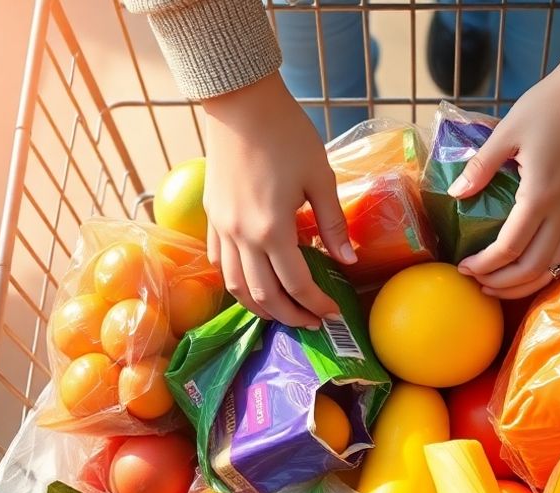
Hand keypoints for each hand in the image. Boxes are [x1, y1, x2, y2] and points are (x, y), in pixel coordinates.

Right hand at [201, 73, 355, 327]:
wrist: (242, 103)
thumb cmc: (286, 135)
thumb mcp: (320, 178)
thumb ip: (333, 224)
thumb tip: (348, 260)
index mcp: (272, 229)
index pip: (296, 284)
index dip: (316, 304)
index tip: (334, 313)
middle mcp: (241, 236)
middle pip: (262, 295)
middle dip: (289, 315)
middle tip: (311, 322)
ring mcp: (222, 227)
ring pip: (234, 285)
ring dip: (258, 305)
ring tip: (281, 310)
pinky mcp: (212, 215)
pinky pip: (219, 261)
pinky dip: (235, 280)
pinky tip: (251, 281)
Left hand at [449, 48, 559, 298]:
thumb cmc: (549, 105)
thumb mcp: (507, 131)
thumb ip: (481, 167)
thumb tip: (455, 194)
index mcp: (540, 194)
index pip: (510, 248)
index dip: (484, 265)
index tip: (464, 268)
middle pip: (535, 267)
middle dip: (503, 283)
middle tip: (478, 284)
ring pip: (558, 266)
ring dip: (529, 283)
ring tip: (502, 284)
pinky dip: (555, 269)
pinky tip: (537, 270)